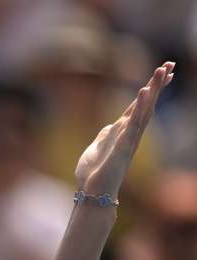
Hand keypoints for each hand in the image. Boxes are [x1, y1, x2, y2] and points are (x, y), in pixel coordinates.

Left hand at [75, 62, 173, 196]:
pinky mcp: (124, 146)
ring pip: (144, 110)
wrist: (91, 192)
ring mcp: (129, 139)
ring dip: (153, 90)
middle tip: (170, 65)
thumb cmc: (94, 174)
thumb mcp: (96, 148)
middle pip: (147, 104)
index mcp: (123, 132)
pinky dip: (139, 107)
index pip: (139, 106)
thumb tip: (109, 126)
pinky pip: (133, 123)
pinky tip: (144, 92)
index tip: (163, 72)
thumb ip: (105, 136)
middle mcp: (131, 133)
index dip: (150, 89)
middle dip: (158, 84)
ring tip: (162, 71)